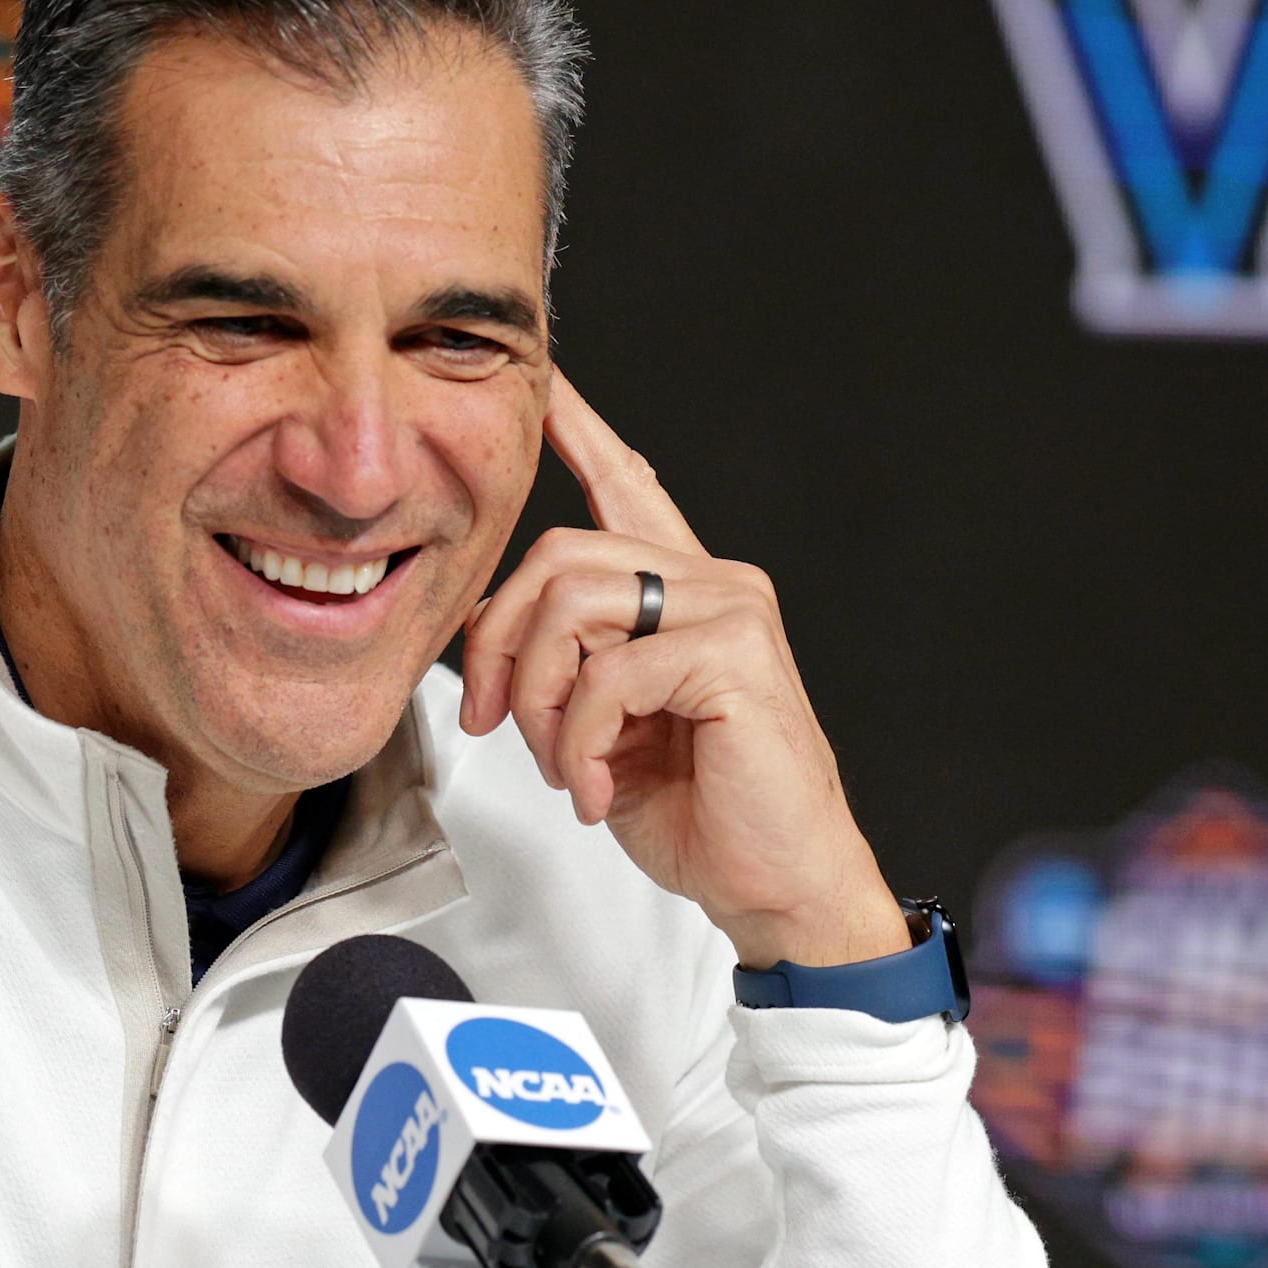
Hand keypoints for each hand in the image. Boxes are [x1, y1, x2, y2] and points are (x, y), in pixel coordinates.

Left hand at [459, 371, 909, 968]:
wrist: (778, 885)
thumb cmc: (703, 813)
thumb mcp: (603, 729)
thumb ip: (562, 665)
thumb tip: (489, 641)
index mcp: (683, 593)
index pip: (627, 487)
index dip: (580, 431)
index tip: (544, 382)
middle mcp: (713, 583)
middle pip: (556, 553)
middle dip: (500, 643)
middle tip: (499, 723)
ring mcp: (731, 610)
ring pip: (571, 605)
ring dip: (539, 699)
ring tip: (565, 765)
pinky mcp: (736, 654)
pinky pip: (607, 674)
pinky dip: (578, 743)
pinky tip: (598, 788)